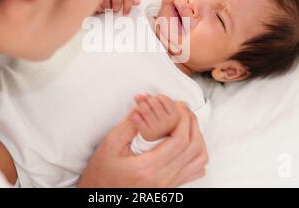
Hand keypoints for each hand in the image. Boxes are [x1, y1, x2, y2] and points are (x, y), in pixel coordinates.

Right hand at [78, 94, 208, 187]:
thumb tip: (144, 106)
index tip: (178, 106)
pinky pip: (195, 171)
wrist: (99, 193)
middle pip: (193, 148)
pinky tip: (187, 143)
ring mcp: (168, 185)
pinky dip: (197, 154)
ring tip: (187, 123)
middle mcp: (162, 179)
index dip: (183, 119)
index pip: (179, 141)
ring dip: (198, 138)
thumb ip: (129, 125)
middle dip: (192, 123)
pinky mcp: (170, 186)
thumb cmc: (102, 173)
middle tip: (183, 110)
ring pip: (199, 161)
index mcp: (147, 168)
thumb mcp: (110, 145)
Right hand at [98, 0, 139, 14]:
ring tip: (105, 4)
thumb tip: (137, 2)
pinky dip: (99, 7)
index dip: (127, 8)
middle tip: (114, 9)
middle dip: (115, 9)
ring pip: (108, 6)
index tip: (126, 13)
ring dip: (106, 8)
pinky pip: (99, 5)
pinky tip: (99, 3)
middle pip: (117, 4)